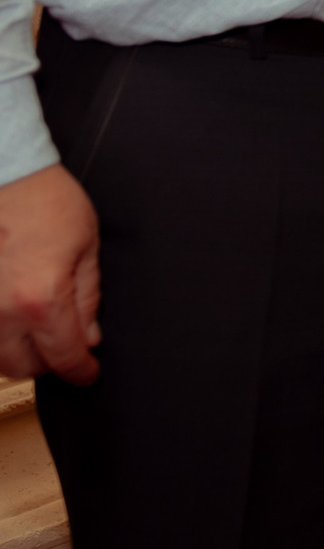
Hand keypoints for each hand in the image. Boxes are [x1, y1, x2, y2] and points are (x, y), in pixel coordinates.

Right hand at [0, 166, 100, 383]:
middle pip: (24, 368)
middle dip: (50, 364)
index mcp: (41, 300)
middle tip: (67, 346)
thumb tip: (89, 338)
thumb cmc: (47, 202)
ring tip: (39, 331)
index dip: (81, 371)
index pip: (64, 357)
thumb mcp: (87, 247)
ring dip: (19, 354)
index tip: (89, 373)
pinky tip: (13, 320)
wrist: (5, 175)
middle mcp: (0, 312)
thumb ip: (88, 299)